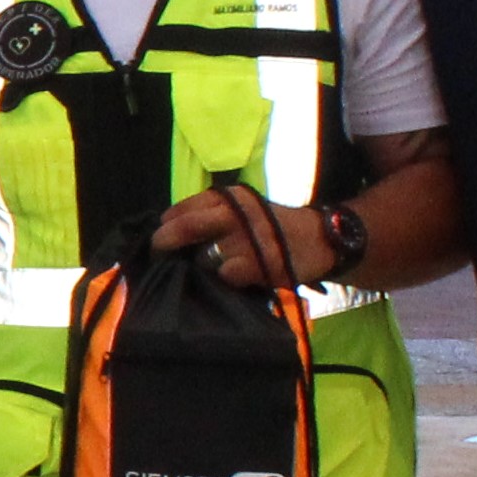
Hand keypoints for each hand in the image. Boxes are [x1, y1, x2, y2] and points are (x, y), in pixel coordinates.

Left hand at [149, 187, 328, 288]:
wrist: (319, 238)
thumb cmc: (271, 226)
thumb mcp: (243, 208)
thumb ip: (211, 215)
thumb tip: (170, 229)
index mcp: (229, 197)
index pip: (185, 207)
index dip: (167, 223)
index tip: (159, 235)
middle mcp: (236, 214)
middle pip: (187, 227)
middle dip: (164, 242)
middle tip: (158, 254)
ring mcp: (246, 240)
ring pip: (203, 256)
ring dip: (199, 266)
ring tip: (206, 270)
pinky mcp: (258, 264)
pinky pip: (225, 275)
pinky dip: (222, 279)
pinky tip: (231, 278)